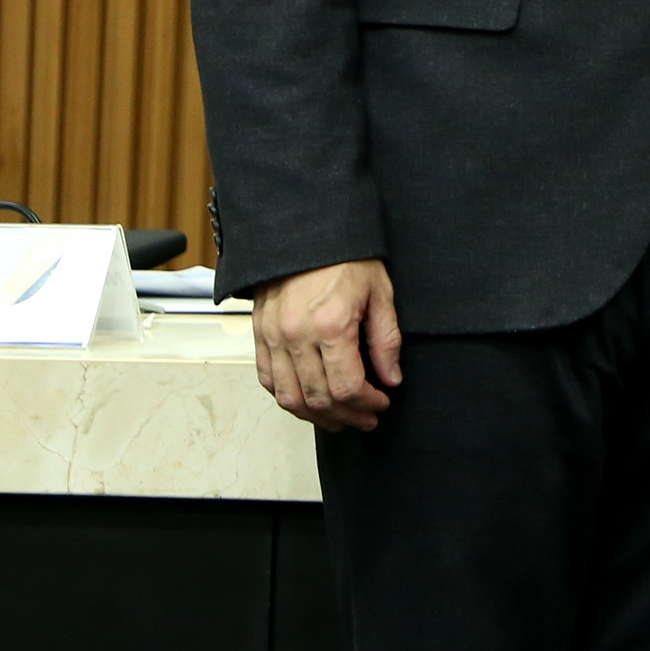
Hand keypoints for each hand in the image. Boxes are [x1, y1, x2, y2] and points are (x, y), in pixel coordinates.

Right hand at [253, 258, 402, 431]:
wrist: (306, 232)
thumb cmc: (346, 258)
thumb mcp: (380, 293)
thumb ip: (386, 340)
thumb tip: (391, 379)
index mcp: (331, 325)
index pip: (346, 387)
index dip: (367, 403)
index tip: (382, 403)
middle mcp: (297, 336)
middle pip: (318, 399)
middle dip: (346, 416)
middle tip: (366, 418)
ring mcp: (273, 337)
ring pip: (289, 397)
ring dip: (316, 416)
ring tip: (340, 417)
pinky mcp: (259, 334)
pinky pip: (268, 379)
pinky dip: (288, 397)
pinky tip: (309, 400)